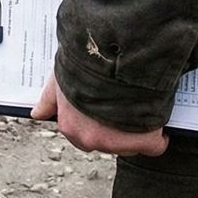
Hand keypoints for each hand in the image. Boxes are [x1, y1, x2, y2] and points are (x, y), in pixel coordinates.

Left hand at [31, 72, 167, 156]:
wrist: (119, 52)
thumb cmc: (87, 59)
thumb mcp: (62, 75)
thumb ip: (51, 97)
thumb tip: (37, 114)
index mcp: (69, 124)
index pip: (84, 135)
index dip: (98, 120)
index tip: (108, 109)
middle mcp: (89, 139)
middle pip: (108, 143)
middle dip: (117, 129)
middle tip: (127, 105)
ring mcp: (116, 143)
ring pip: (130, 145)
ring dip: (137, 132)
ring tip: (143, 107)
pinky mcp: (144, 140)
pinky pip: (154, 145)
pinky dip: (159, 136)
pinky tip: (160, 122)